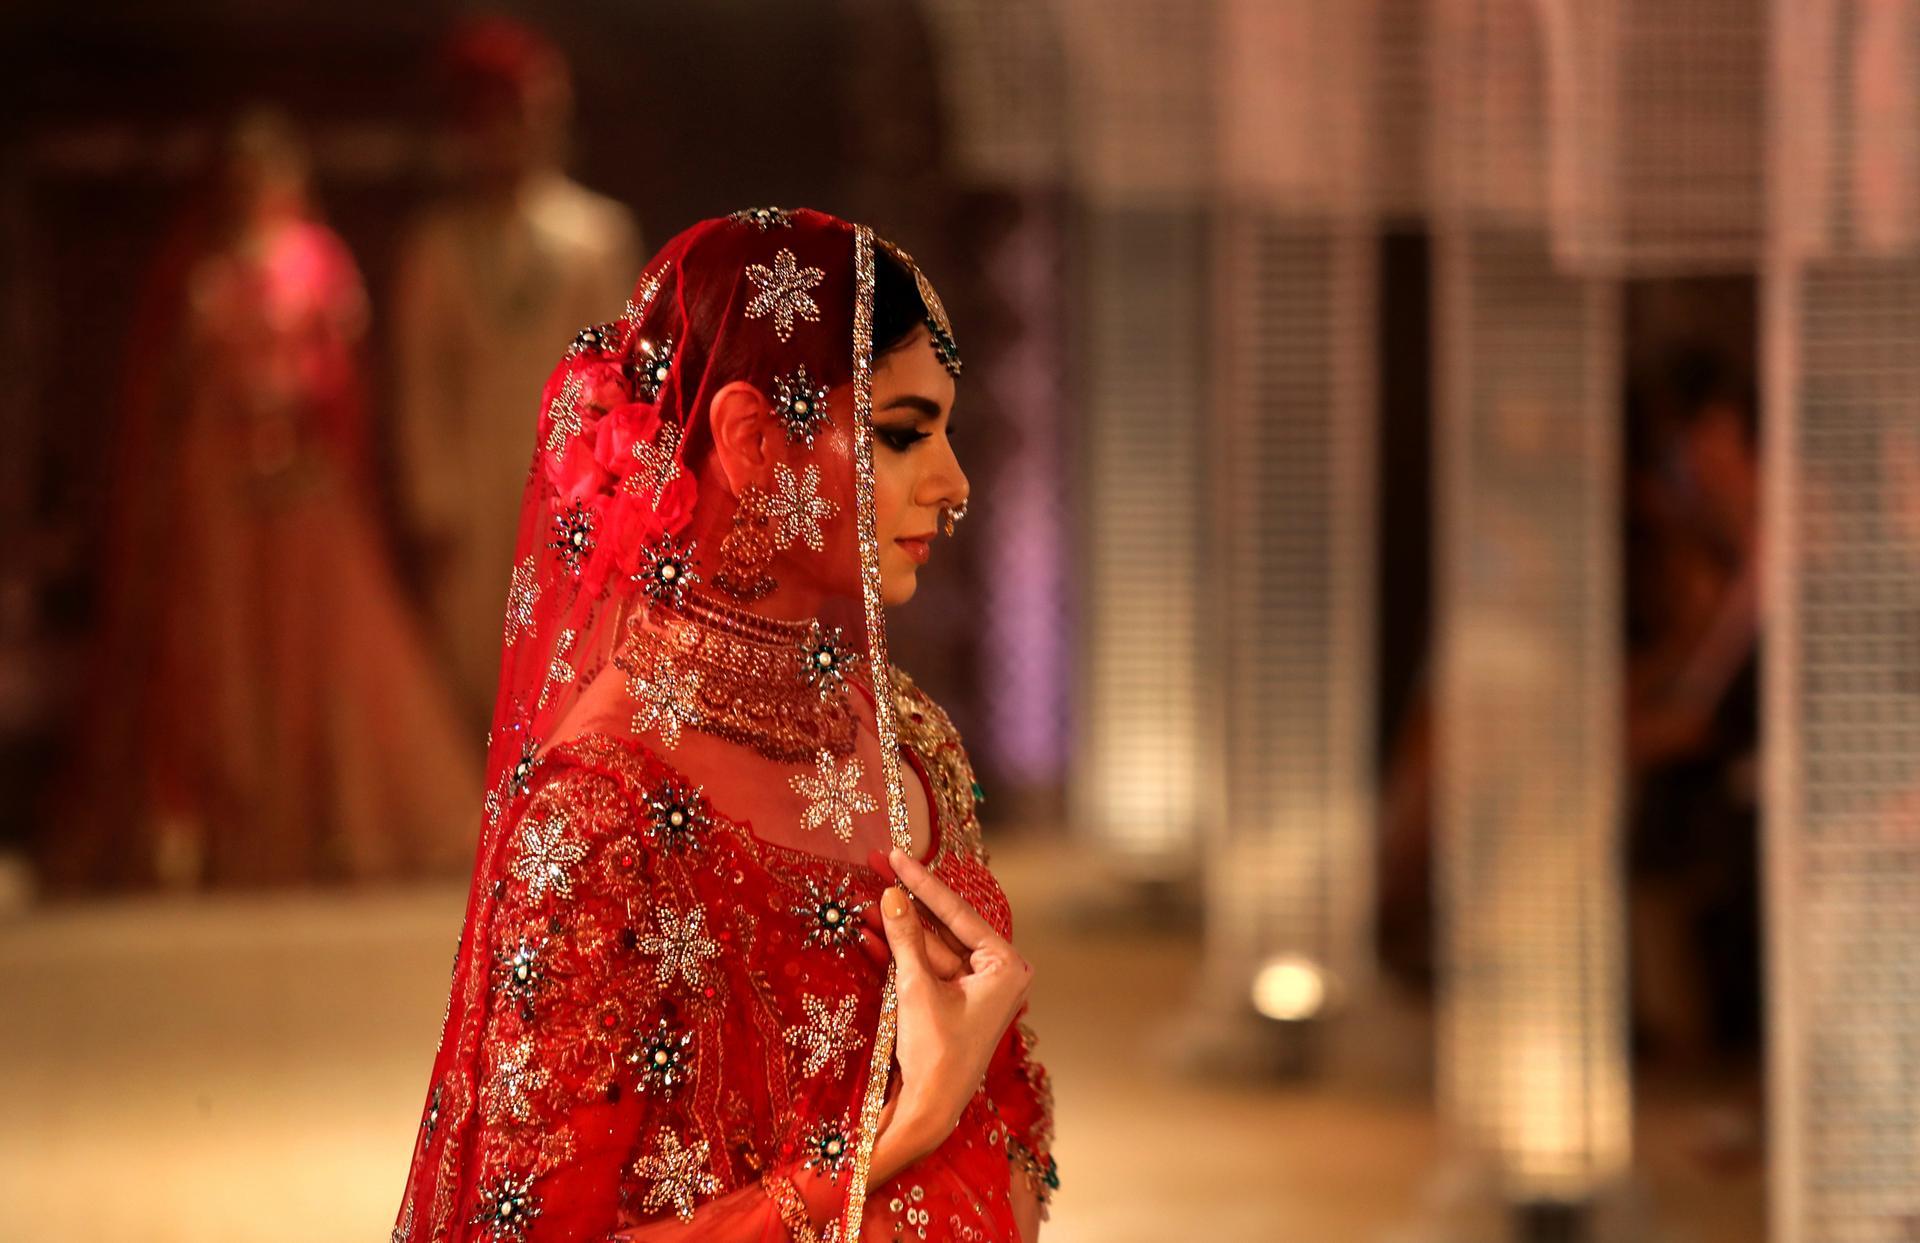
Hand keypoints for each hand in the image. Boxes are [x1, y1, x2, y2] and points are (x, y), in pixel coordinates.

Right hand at [866, 847, 1032, 1169]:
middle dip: (909, 905)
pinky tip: (871, 934)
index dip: (924, 883)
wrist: (928, 1109)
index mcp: (1006, 966)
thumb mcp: (917, 988)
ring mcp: (977, 988)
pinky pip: (926, 969)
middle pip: (945, 928)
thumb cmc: (936, 1053)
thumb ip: (906, 937)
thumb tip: (892, 894)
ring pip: (931, 948)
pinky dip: (899, 956)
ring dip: (898, 930)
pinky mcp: (955, 1002)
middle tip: (880, 867)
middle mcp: (998, 974)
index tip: (898, 855)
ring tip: (866, 902)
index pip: (959, 913)